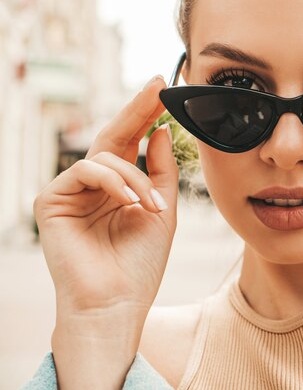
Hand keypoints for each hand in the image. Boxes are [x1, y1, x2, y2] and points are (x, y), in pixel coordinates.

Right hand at [33, 76, 178, 388]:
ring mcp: (71, 192)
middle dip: (139, 110)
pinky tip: (131, 202)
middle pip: (114, 136)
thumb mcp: (163, 210)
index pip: (132, 144)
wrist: (117, 303)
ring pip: (106, 157)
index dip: (147, 116)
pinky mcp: (51, 200)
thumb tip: (160, 131)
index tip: (164, 88)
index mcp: (118, 188)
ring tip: (151, 207)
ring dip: (136, 178)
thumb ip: (161, 171)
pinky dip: (115, 182)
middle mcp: (93, 186)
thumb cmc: (141, 263)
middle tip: (158, 85)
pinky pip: (86, 171)